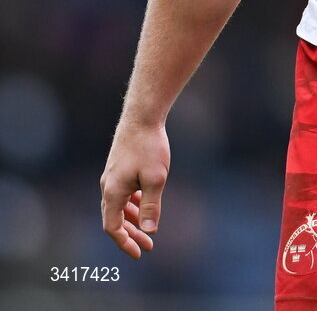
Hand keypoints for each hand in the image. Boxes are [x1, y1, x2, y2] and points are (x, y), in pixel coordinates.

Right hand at [100, 122, 169, 257]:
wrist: (142, 117)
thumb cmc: (149, 146)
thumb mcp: (155, 178)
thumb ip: (151, 205)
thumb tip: (149, 231)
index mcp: (113, 192)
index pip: (113, 227)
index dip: (125, 242)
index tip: (140, 253)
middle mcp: (108, 186)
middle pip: (115, 218)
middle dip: (131, 234)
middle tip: (148, 246)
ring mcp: (112, 176)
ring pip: (118, 205)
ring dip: (132, 219)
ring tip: (147, 229)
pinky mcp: (119, 167)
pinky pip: (122, 193)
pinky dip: (132, 203)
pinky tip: (143, 204)